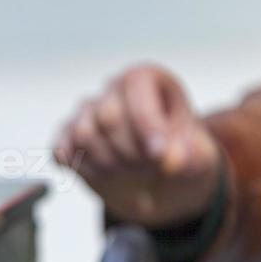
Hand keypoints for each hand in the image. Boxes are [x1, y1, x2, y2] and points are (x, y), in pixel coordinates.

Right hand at [54, 64, 222, 227]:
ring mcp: (85, 112)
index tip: (159, 155)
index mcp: (146, 79)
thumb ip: (189, 157)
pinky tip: (105, 175)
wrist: (157, 182)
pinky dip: (83, 170)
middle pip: (107, 116)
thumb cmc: (179, 159)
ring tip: (130, 170)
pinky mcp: (66, 138)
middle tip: (148, 167)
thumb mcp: (199, 160)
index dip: (145, 121)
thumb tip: (169, 159)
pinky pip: (62, 152)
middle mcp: (112, 88)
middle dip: (129, 152)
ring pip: (82, 135)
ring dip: (109, 164)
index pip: (135, 83)